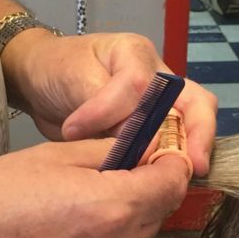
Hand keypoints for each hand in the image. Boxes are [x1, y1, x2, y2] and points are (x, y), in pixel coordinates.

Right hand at [0, 139, 188, 237]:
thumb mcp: (52, 156)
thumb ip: (111, 152)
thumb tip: (148, 150)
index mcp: (113, 208)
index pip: (173, 184)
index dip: (169, 165)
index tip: (158, 159)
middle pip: (152, 219)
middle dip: (138, 198)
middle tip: (99, 187)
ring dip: (115, 235)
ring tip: (68, 224)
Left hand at [2, 31, 217, 175]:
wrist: (40, 81)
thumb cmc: (56, 69)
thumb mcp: (73, 78)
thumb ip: (102, 107)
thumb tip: (129, 142)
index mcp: (136, 55)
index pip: (139, 86)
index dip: (110, 112)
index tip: (73, 130)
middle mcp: (157, 77)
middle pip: (196, 102)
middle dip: (198, 134)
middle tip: (192, 165)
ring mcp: (158, 105)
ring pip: (192, 124)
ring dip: (190, 150)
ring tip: (184, 175)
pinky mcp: (149, 130)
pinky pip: (172, 145)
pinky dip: (172, 161)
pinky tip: (166, 182)